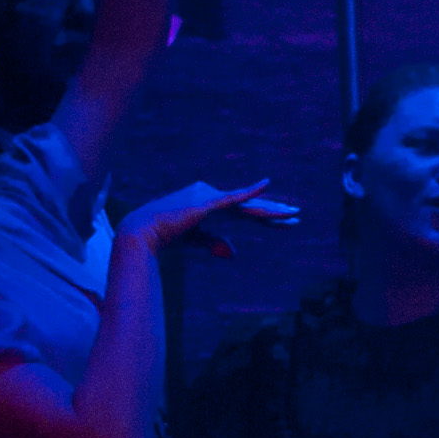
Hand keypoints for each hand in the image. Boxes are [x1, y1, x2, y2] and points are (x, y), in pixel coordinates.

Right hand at [119, 180, 296, 260]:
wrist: (141, 231)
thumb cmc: (164, 235)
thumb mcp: (196, 240)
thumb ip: (215, 243)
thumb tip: (235, 253)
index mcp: (211, 205)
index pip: (243, 211)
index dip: (264, 216)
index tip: (283, 222)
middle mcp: (213, 197)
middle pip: (249, 206)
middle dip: (273, 213)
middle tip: (297, 215)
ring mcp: (209, 198)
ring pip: (246, 206)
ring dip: (271, 211)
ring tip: (293, 214)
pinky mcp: (205, 203)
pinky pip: (232, 198)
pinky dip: (249, 192)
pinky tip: (265, 184)